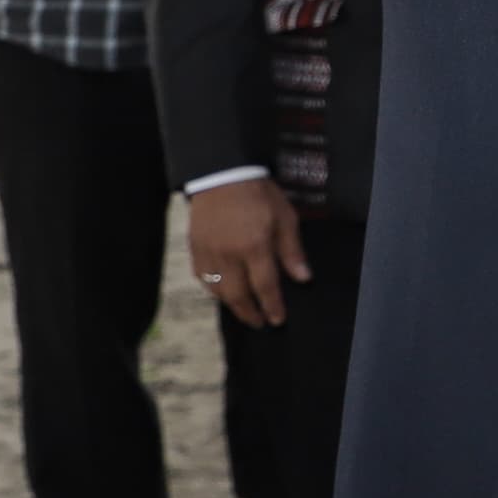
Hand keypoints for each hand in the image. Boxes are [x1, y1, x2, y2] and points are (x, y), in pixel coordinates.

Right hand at [187, 177, 309, 327]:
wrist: (222, 174)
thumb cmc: (259, 194)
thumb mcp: (285, 217)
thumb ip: (292, 251)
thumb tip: (303, 279)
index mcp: (255, 246)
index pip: (265, 286)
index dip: (272, 306)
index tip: (277, 320)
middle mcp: (229, 254)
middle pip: (237, 295)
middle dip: (250, 313)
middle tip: (260, 323)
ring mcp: (208, 252)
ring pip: (217, 290)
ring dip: (231, 304)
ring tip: (244, 310)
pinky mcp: (194, 248)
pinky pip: (202, 277)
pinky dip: (213, 289)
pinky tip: (223, 292)